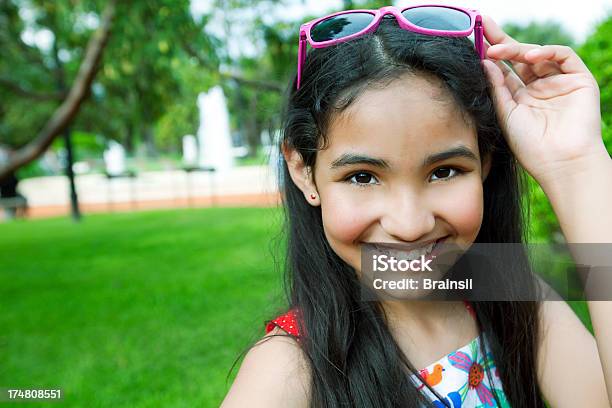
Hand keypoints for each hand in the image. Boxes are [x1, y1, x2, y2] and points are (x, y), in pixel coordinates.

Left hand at [481, 15, 606, 185]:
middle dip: (501, 40)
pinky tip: (529, 56)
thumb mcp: (506, 114)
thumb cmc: (530, 146)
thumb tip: (484, 60)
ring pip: (538, 55)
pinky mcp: (579, 80)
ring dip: (517, 49)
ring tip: (497, 50)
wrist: (559, 162)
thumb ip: (496, 87)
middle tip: (484, 25)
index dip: (490, 53)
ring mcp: (558, 83)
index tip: (474, 37)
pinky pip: (564, 56)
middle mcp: (539, 87)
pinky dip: (547, 51)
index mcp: (520, 98)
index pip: (504, 69)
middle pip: (519, 57)